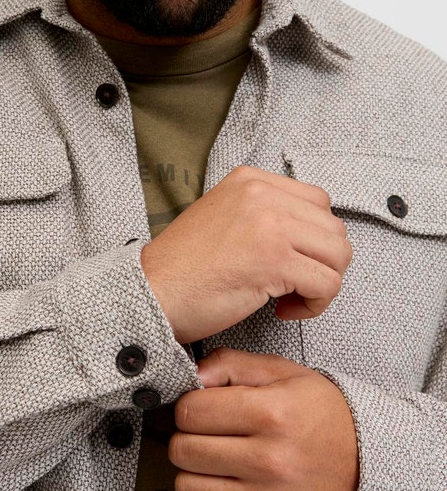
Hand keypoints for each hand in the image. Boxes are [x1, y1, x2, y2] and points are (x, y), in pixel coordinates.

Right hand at [140, 166, 351, 341]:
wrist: (152, 292)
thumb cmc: (184, 267)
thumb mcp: (223, 216)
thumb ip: (262, 212)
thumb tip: (308, 233)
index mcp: (250, 180)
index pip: (317, 201)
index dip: (313, 238)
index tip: (291, 262)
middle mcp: (262, 194)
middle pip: (333, 227)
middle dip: (322, 263)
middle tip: (293, 285)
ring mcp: (270, 225)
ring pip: (338, 254)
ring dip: (322, 284)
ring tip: (289, 298)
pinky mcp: (275, 260)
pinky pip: (327, 283)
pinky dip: (314, 304)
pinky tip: (283, 311)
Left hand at [169, 349, 359, 490]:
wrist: (371, 466)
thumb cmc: (323, 415)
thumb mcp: (283, 372)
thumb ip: (232, 364)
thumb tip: (194, 375)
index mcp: (270, 414)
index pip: (190, 411)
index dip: (190, 406)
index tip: (202, 408)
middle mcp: (269, 461)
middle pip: (183, 450)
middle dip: (188, 437)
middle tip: (206, 435)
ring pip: (188, 488)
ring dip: (195, 473)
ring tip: (216, 462)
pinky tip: (227, 488)